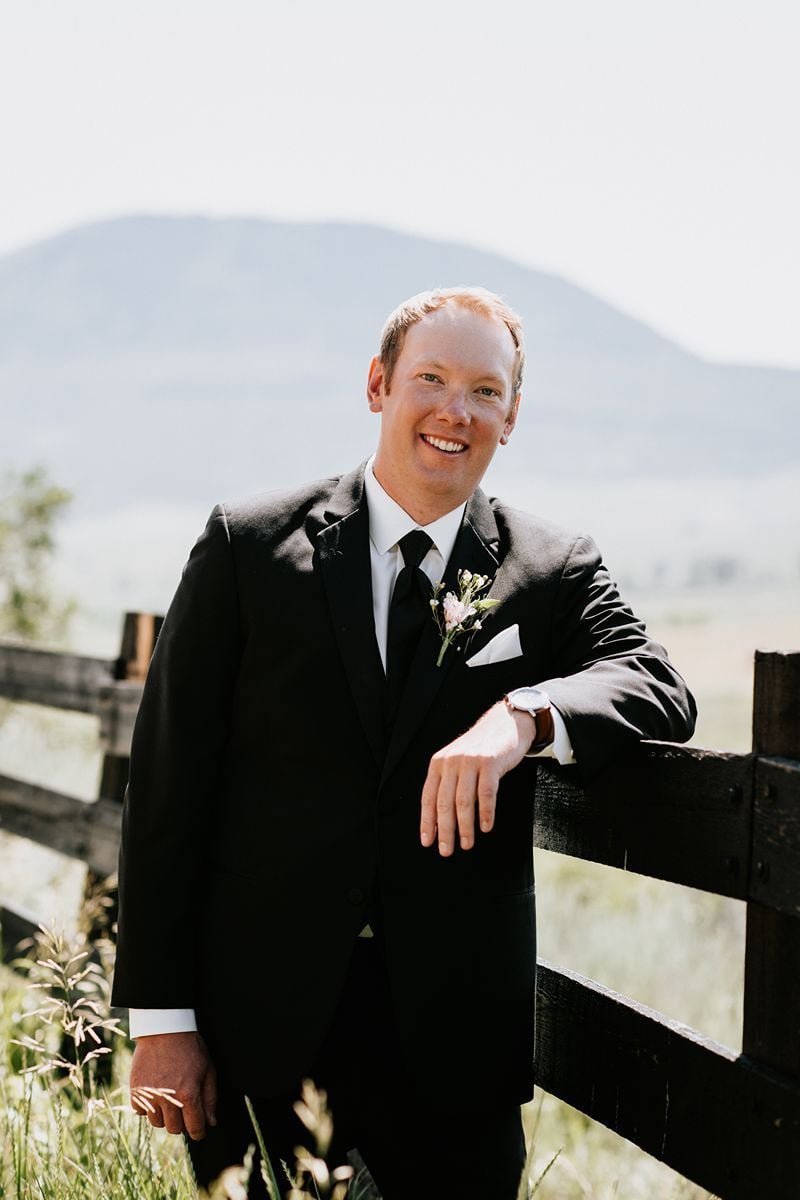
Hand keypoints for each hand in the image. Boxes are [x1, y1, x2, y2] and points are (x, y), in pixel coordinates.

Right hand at [130, 1031, 216, 1140]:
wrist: (164, 1029)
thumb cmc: (190, 1048)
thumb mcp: (208, 1069)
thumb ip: (210, 1098)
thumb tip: (211, 1122)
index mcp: (188, 1095)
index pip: (195, 1128)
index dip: (200, 1132)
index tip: (200, 1130)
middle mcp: (168, 1099)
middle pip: (175, 1129)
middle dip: (182, 1122)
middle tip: (184, 1107)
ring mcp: (150, 1095)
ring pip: (157, 1123)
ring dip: (164, 1115)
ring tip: (169, 1098)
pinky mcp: (136, 1090)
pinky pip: (140, 1112)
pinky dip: (148, 1107)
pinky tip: (155, 1093)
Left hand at [420, 700, 535, 855]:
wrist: (504, 724)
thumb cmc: (480, 750)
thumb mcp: (457, 762)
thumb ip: (448, 784)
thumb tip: (440, 820)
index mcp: (438, 764)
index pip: (428, 798)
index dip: (427, 822)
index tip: (428, 842)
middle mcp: (451, 762)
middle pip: (444, 802)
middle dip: (445, 830)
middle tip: (447, 850)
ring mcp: (470, 761)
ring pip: (463, 801)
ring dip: (465, 827)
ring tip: (467, 844)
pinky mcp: (490, 763)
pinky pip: (486, 793)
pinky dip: (485, 813)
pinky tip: (486, 827)